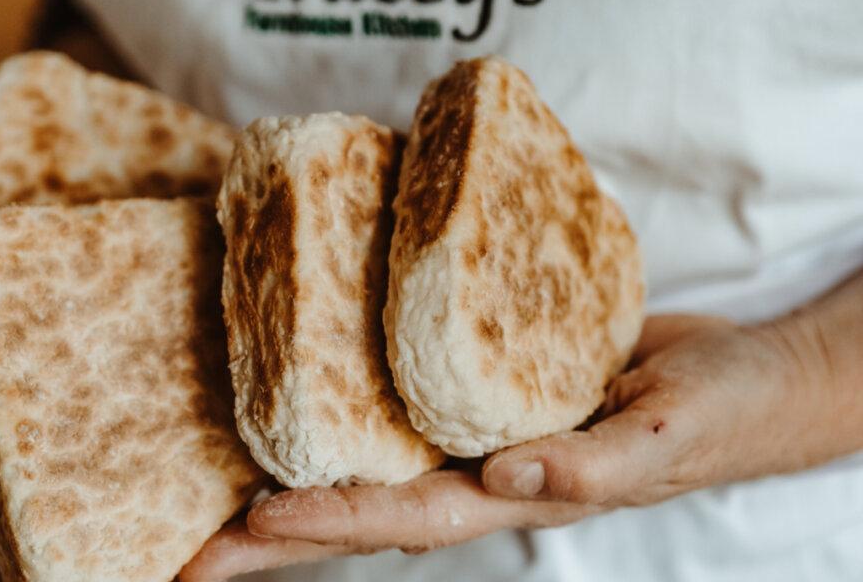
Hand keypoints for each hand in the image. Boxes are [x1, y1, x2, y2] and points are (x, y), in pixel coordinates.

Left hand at [182, 313, 842, 580]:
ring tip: (207, 483)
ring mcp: (473, 428)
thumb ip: (592, 465)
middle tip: (188, 547)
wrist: (737, 377)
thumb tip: (511, 476)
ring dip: (290, 473)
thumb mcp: (664, 440)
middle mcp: (478, 468)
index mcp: (515, 492)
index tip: (245, 527)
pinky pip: (398, 397)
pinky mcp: (477, 381)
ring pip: (368, 457)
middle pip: (361, 506)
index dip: (325, 523)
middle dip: (275, 532)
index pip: (402, 516)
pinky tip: (294, 395)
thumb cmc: (712, 415)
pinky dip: (342, 405)